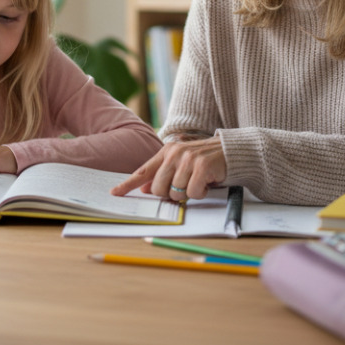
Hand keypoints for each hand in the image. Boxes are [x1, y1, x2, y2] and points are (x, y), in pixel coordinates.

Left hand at [110, 136, 226, 201]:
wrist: (230, 151)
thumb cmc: (203, 160)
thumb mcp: (180, 163)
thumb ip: (162, 174)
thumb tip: (145, 188)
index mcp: (166, 151)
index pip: (143, 170)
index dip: (128, 184)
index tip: (115, 193)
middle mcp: (175, 153)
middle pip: (158, 188)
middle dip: (170, 194)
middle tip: (184, 186)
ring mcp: (188, 159)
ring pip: (176, 193)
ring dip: (188, 194)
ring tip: (197, 181)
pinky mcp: (202, 166)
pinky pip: (193, 193)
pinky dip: (200, 193)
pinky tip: (206, 182)